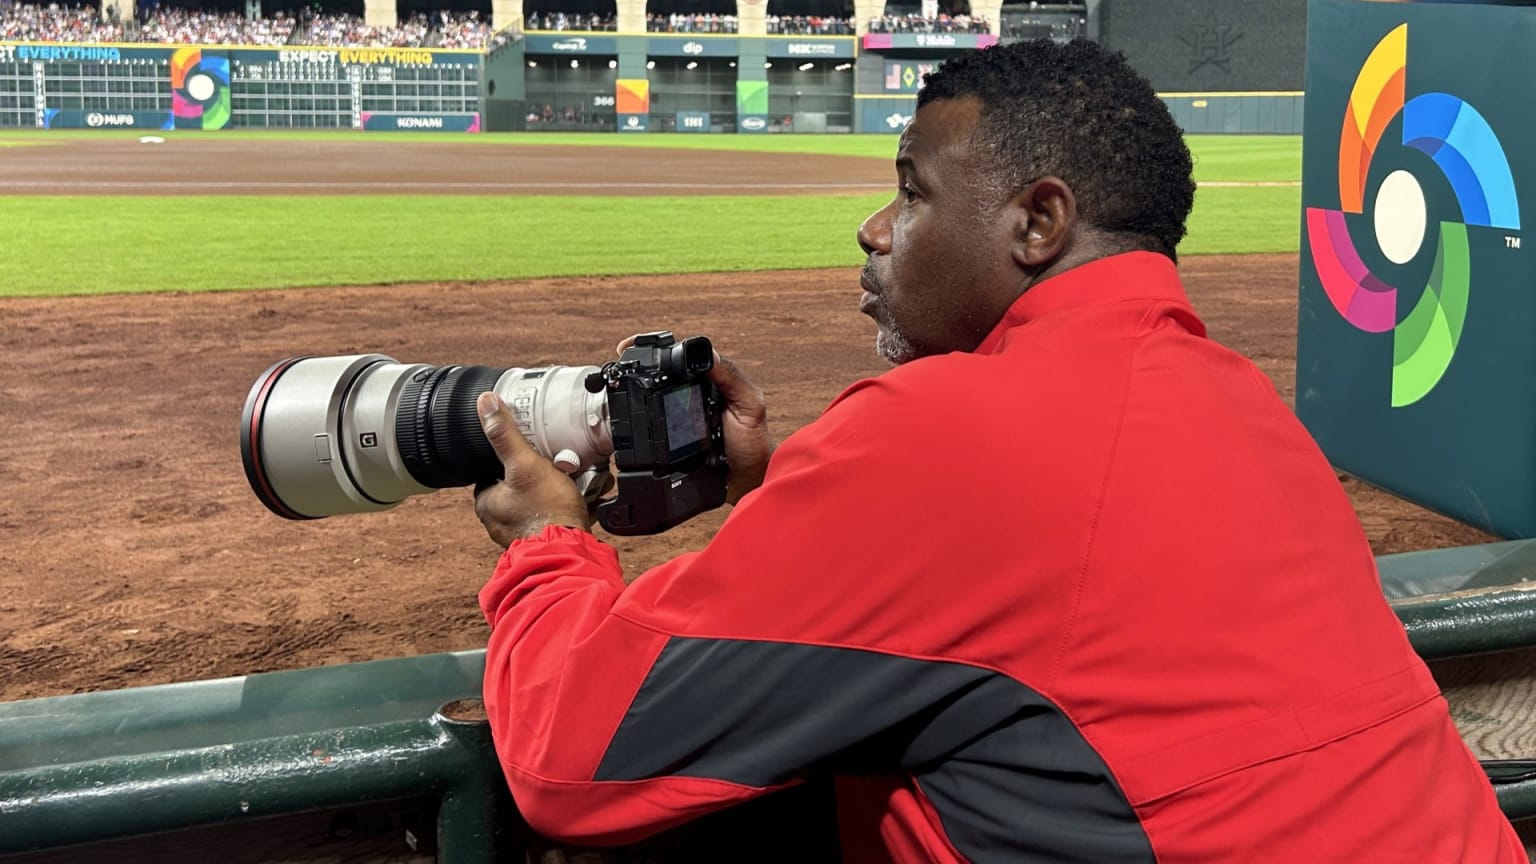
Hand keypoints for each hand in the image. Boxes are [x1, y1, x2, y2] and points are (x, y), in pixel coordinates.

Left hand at [473, 391, 592, 547]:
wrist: (572, 550)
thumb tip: (486, 404)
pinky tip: (581, 496)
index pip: (490, 470)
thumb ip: (505, 434)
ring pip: (539, 498)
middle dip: (541, 471)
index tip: (527, 449)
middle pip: (518, 483)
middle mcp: (500, 520)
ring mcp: (523, 530)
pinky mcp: (545, 538)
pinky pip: (554, 513)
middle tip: (558, 463)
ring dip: (558, 487)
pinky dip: (567, 504)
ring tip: (574, 478)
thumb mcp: (525, 463)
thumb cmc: (546, 512)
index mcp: (486, 503)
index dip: (511, 456)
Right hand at [616, 336, 775, 505]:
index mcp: (714, 381)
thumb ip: (733, 379)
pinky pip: (654, 424)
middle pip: (663, 375)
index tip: (633, 347)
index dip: (657, 350)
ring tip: (622, 386)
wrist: (747, 481)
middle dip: (639, 368)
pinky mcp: (675, 439)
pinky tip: (632, 418)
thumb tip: (710, 355)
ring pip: (655, 398)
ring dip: (638, 393)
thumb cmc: (754, 443)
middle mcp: (696, 395)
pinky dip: (642, 420)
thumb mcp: (749, 405)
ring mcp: (683, 417)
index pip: (682, 357)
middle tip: (621, 366)